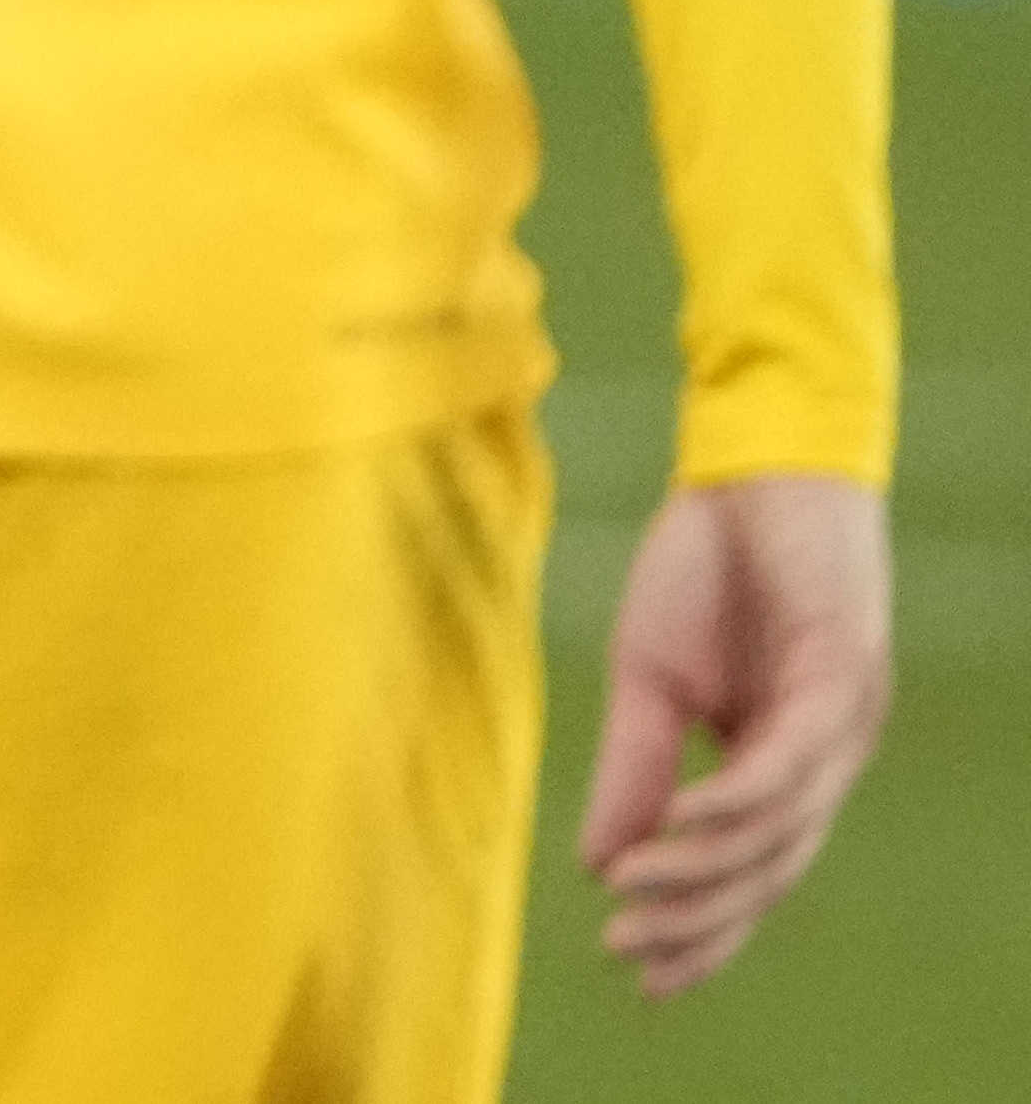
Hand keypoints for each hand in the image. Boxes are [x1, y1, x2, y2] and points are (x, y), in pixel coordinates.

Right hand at [585, 468, 896, 997]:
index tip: (641, 980)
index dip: (703, 930)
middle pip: (773, 871)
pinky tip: (679, 824)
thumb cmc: (704, 567)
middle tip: (627, 952)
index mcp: (781, 761)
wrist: (747, 465)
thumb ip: (635, 769)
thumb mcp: (647, 680)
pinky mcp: (845, 677)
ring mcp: (843, 723)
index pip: (749, 871)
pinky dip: (735, 801)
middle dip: (701, 921)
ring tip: (633, 892)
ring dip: (706, 870)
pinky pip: (790, 764)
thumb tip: (601, 861)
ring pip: (784, 831)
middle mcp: (825, 759)